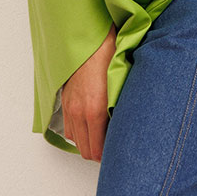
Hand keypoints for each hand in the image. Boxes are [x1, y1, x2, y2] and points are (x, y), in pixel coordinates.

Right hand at [62, 23, 116, 160]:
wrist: (89, 38)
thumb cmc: (110, 56)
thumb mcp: (122, 83)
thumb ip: (123, 107)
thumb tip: (131, 125)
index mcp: (95, 110)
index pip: (98, 149)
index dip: (109, 156)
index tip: (120, 154)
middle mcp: (79, 112)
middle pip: (86, 150)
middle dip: (100, 153)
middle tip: (115, 148)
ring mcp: (69, 107)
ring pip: (76, 140)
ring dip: (89, 143)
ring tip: (104, 138)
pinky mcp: (65, 100)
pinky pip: (68, 127)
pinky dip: (79, 131)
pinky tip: (91, 126)